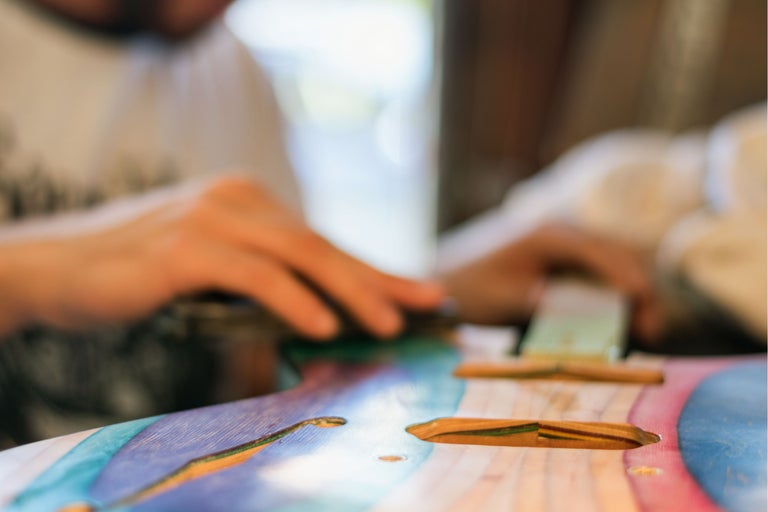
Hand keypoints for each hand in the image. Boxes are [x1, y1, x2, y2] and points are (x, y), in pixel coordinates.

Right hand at [0, 176, 443, 339]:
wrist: (57, 267)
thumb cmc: (138, 274)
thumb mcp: (210, 269)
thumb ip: (258, 277)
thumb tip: (317, 310)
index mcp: (248, 202)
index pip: (321, 241)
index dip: (373, 269)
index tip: (417, 292)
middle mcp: (237, 200)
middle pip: (321, 245)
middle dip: (378, 279)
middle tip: (426, 305)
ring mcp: (211, 218)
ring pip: (299, 255)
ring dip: (351, 292)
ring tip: (389, 326)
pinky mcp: (186, 247)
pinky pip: (255, 274)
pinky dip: (294, 300)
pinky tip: (324, 326)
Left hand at [438, 224, 662, 341]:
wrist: (448, 282)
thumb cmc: (470, 289)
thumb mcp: (503, 299)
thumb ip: (539, 304)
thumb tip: (578, 316)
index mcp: (548, 236)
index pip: (601, 252)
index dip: (628, 277)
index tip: (644, 306)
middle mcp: (562, 234)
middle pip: (618, 255)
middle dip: (640, 290)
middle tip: (651, 331)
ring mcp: (566, 245)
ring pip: (615, 263)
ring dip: (632, 293)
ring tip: (644, 330)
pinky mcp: (565, 261)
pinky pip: (601, 273)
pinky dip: (616, 295)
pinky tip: (622, 322)